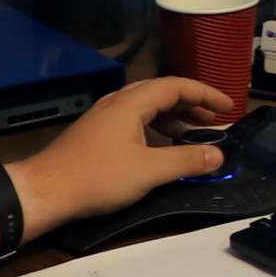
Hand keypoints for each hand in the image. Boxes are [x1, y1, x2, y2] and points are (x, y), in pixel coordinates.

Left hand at [9, 77, 234, 227]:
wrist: (46, 190)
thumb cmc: (97, 177)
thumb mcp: (149, 171)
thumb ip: (186, 160)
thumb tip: (218, 154)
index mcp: (131, 103)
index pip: (176, 86)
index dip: (206, 94)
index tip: (229, 107)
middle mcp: (117, 103)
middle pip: (161, 93)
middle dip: (191, 105)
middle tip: (215, 121)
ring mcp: (104, 118)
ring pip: (146, 108)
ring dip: (173, 118)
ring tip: (193, 135)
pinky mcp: (96, 134)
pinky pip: (134, 121)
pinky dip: (155, 129)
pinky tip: (161, 148)